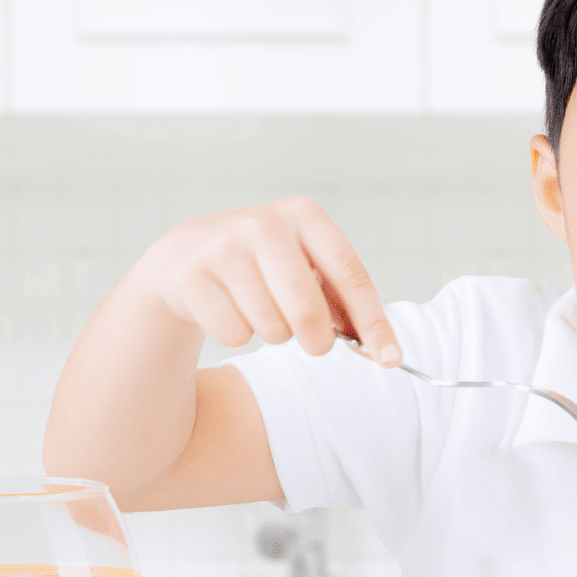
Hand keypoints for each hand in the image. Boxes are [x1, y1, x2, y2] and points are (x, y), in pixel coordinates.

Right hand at [132, 197, 400, 364]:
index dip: (374, 322)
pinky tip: (227, 309)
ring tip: (260, 310)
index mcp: (304, 216)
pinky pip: (235, 334)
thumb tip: (382, 350)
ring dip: (274, 335)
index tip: (392, 360)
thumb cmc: (263, 267)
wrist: (185, 255)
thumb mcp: (303, 266)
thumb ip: (341, 302)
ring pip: (271, 328)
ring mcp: (223, 248)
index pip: (350, 274)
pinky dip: (238, 335)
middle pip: (308, 309)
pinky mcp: (191, 276)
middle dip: (318, 340)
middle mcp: (263, 224)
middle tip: (316, 345)